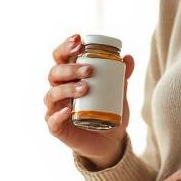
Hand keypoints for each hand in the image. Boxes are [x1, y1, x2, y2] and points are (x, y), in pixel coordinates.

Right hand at [44, 33, 134, 169]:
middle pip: (54, 73)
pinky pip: (51, 120)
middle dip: (70, 68)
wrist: (110, 141)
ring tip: (85, 88)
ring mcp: (55, 109)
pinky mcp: (56, 128)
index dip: (65, 46)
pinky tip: (68, 110)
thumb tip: (128, 57)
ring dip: (67, 88)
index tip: (78, 40)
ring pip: (52, 94)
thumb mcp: (118, 92)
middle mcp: (58, 90)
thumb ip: (121, 76)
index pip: (60, 57)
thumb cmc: (108, 111)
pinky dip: (58, 114)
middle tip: (89, 69)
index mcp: (69, 77)